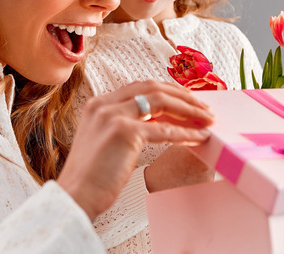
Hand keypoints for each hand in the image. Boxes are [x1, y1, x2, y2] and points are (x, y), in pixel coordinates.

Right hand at [57, 80, 213, 219]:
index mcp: (98, 104)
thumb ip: (124, 126)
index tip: (186, 100)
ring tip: (207, 119)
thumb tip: (158, 123)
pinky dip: (185, 133)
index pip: (139, 87)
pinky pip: (164, 130)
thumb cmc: (91, 177)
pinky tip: (199, 138)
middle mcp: (104, 104)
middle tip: (203, 107)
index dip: (167, 91)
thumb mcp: (104, 141)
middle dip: (182, 96)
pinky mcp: (124, 132)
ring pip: (161, 102)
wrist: (76, 196)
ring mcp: (113, 116)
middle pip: (152, 88)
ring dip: (189, 110)